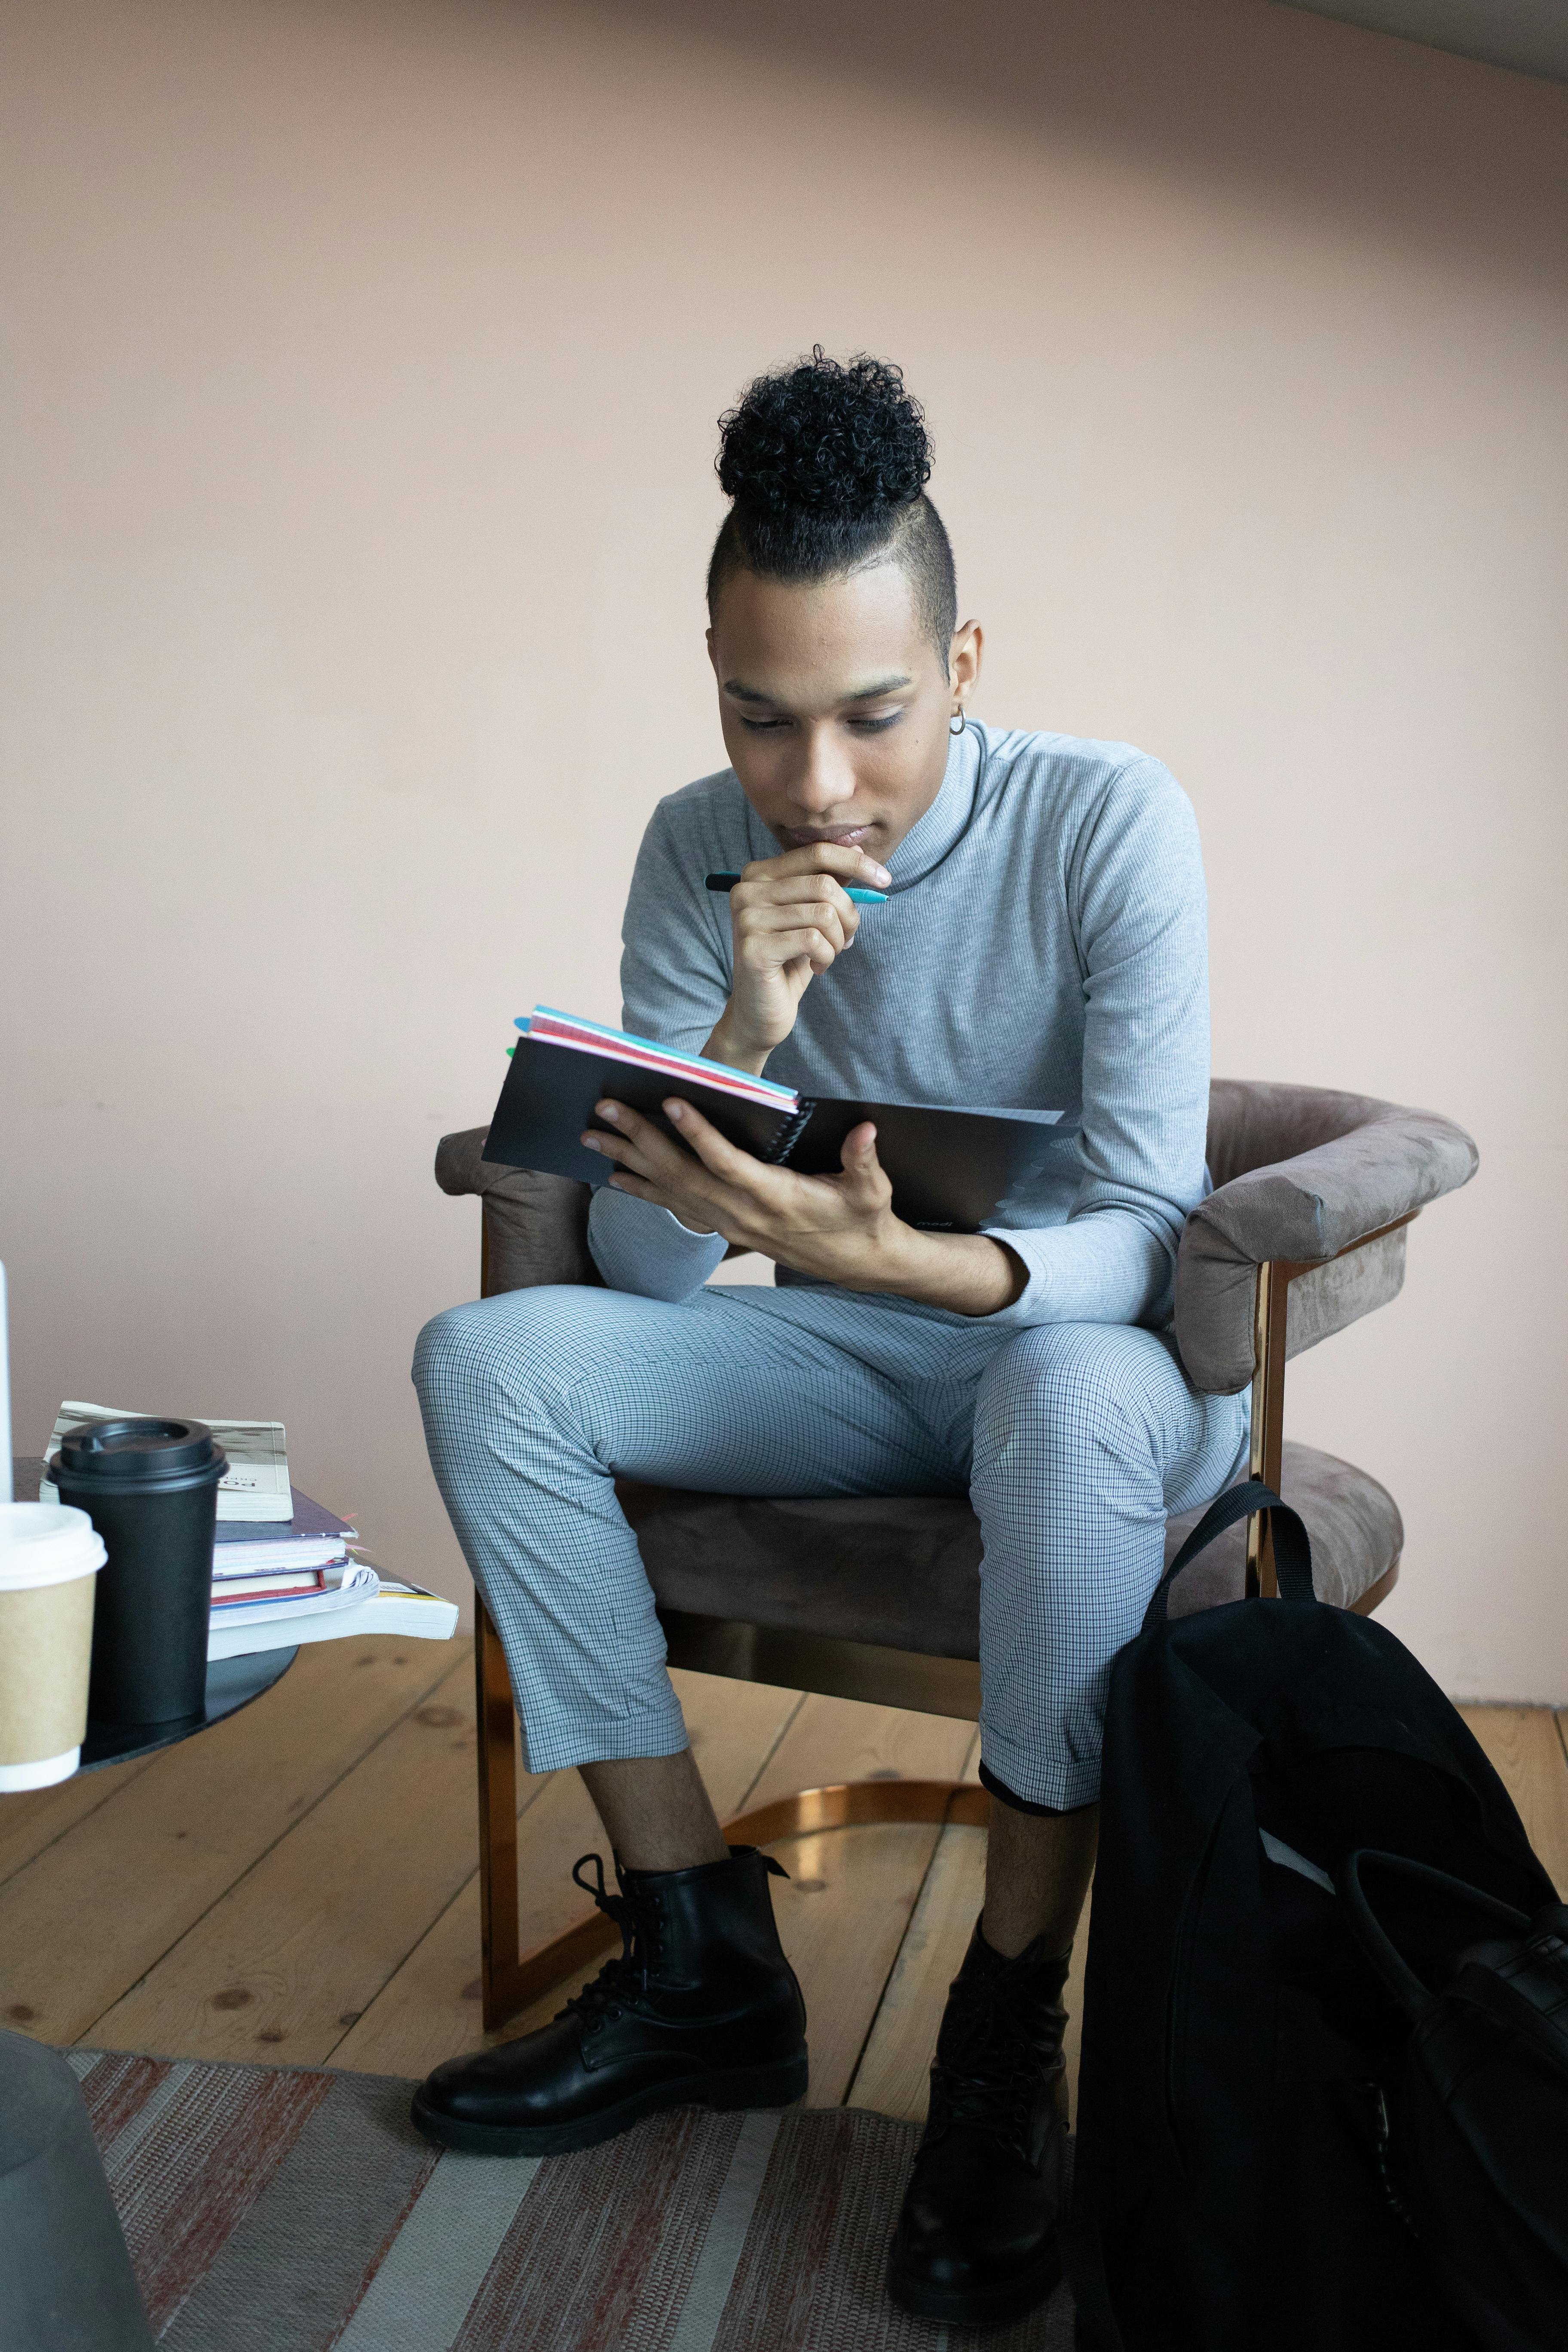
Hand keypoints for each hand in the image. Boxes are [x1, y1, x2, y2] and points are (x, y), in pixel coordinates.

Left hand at [583, 1095, 1026, 1315]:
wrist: (858, 1263)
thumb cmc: (862, 1218)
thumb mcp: (871, 1190)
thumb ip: (863, 1160)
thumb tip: (866, 1131)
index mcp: (776, 1196)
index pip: (727, 1162)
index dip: (697, 1133)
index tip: (669, 1102)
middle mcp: (742, 1212)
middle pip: (680, 1173)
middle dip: (639, 1138)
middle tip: (604, 1108)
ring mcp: (728, 1223)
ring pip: (668, 1190)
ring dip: (627, 1160)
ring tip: (590, 1136)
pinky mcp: (723, 1227)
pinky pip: (674, 1207)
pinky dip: (642, 1190)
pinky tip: (614, 1174)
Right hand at [705, 842, 890, 1073]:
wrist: (761, 1009)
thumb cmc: (790, 959)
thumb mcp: (811, 915)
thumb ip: (827, 882)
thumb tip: (857, 850)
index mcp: (758, 873)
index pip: (816, 852)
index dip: (856, 863)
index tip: (885, 880)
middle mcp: (747, 890)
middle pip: (824, 885)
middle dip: (849, 915)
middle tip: (847, 940)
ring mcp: (747, 918)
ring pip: (823, 913)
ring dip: (837, 941)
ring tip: (827, 956)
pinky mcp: (754, 948)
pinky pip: (814, 940)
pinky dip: (826, 957)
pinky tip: (815, 967)